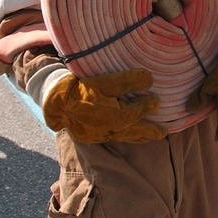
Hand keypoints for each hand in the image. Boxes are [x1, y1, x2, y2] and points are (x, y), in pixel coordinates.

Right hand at [42, 69, 166, 143]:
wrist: (53, 102)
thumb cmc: (79, 89)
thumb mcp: (103, 81)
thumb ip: (126, 81)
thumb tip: (150, 80)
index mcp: (113, 118)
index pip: (136, 113)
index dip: (148, 106)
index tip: (158, 99)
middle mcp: (108, 131)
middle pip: (134, 131)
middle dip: (149, 131)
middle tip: (163, 132)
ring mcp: (99, 135)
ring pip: (124, 137)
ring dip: (139, 136)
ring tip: (151, 136)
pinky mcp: (91, 136)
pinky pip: (114, 137)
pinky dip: (126, 136)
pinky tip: (128, 134)